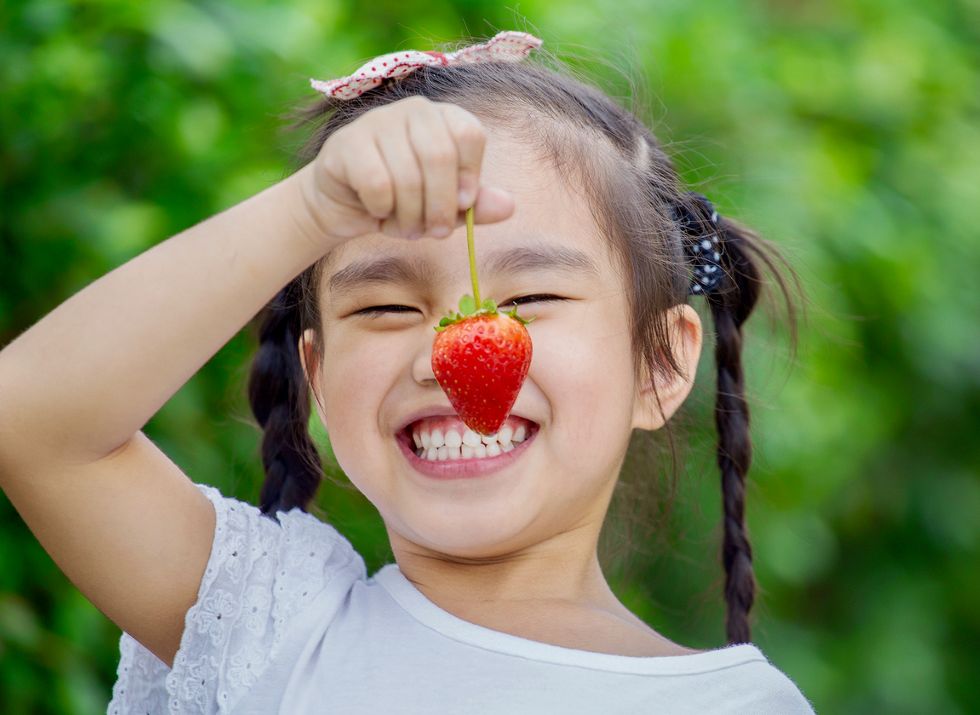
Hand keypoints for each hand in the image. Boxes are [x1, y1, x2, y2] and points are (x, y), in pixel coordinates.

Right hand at [294, 96, 515, 246]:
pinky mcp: (347, 142)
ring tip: (406, 228)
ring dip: (410, 217)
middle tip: (435, 232)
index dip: (470, 176)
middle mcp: (413, 110)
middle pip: (440, 156)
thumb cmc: (402, 202)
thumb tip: (509, 206)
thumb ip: (476, 206)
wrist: (345, 205)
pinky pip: (376, 184)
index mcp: (443, 118)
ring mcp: (377, 121)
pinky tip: (377, 211)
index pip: (469, 133)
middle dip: (440, 207)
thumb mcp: (445, 208)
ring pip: (407, 176)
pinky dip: (382, 209)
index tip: (463, 205)